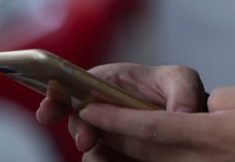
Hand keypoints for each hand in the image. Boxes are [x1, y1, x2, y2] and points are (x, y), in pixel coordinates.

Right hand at [36, 63, 205, 155]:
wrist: (185, 118)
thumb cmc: (177, 90)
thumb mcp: (182, 81)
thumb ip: (181, 91)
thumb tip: (180, 115)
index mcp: (108, 82)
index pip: (74, 85)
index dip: (57, 96)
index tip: (48, 109)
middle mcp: (101, 108)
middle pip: (77, 119)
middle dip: (78, 129)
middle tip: (87, 139)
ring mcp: (105, 132)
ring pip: (88, 146)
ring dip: (92, 152)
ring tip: (102, 153)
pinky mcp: (113, 153)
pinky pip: (102, 159)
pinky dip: (104, 161)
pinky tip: (113, 160)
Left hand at [76, 85, 234, 161]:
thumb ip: (215, 99)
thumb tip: (196, 107)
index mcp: (204, 136)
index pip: (146, 126)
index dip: (115, 117)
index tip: (91, 107)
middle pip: (140, 151)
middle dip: (111, 135)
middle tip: (89, 119)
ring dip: (124, 153)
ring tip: (106, 140)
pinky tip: (142, 155)